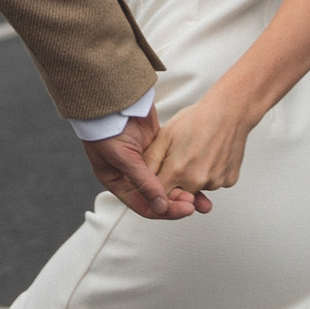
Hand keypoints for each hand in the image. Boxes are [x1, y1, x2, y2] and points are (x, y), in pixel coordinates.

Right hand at [81, 106, 208, 222]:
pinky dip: (183, 173)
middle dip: (177, 202)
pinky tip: (197, 178)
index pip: (143, 205)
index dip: (165, 210)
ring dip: (184, 191)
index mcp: (118, 181)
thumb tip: (161, 207)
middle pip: (158, 197)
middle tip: (195, 204)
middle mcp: (131, 175)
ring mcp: (145, 162)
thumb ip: (144, 183)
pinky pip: (172, 167)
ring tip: (202, 199)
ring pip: (168, 183)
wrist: (114, 97)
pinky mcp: (157, 149)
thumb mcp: (123, 158)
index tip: (184, 209)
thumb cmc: (107, 126)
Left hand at [151, 79, 253, 197]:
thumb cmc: (197, 119)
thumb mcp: (164, 136)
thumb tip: (142, 177)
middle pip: (179, 194)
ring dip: (193, 179)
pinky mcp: (229, 180)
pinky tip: (209, 156)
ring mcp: (215, 181)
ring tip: (196, 153)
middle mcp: (198, 180)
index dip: (158, 188)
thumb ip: (151, 161)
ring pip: (197, 189)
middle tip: (181, 159)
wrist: (228, 111)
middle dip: (176, 183)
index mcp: (178, 170)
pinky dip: (209, 174)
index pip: (160, 195)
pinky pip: (213, 183)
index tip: (161, 176)